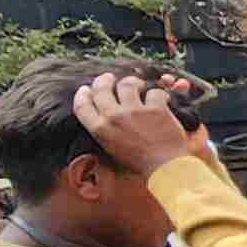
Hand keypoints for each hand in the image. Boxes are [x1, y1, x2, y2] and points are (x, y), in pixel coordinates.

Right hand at [73, 69, 205, 175]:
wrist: (165, 168)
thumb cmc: (139, 161)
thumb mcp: (112, 147)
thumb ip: (106, 129)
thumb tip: (104, 113)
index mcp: (100, 130)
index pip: (81, 105)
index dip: (82, 94)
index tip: (86, 89)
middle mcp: (114, 117)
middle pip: (101, 88)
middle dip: (104, 80)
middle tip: (110, 78)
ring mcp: (134, 111)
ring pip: (127, 83)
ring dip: (133, 82)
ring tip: (138, 85)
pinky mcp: (155, 108)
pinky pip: (154, 91)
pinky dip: (160, 93)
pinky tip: (162, 99)